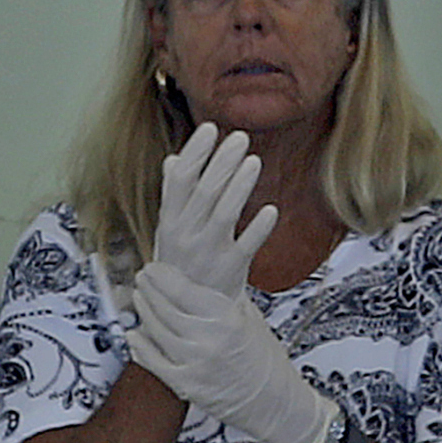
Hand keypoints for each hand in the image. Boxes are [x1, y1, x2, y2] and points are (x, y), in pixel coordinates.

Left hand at [129, 261, 338, 442]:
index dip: (163, 277)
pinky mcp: (186, 385)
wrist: (275, 402)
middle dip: (149, 290)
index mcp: (229, 319)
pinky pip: (154, 362)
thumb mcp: (252, 320)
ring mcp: (195, 363)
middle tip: (142, 279)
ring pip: (156, 331)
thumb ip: (226, 301)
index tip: (154, 269)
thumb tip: (204, 282)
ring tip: (139, 299)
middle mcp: (210, 339)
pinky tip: (134, 335)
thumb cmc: (268, 363)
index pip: (184, 290)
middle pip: (165, 308)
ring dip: (144, 312)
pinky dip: (140, 347)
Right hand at [154, 122, 278, 297]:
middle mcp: (186, 235)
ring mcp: (208, 254)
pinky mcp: (230, 271)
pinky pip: (246, 247)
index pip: (180, 181)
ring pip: (224, 216)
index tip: (209, 128)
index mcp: (170, 221)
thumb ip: (174, 194)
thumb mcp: (170, 229)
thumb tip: (174, 159)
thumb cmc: (181, 264)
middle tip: (240, 137)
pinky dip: (258, 229)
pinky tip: (271, 210)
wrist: (189, 314)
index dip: (195, 154)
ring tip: (254, 161)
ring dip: (239, 187)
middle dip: (222, 163)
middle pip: (204, 193)